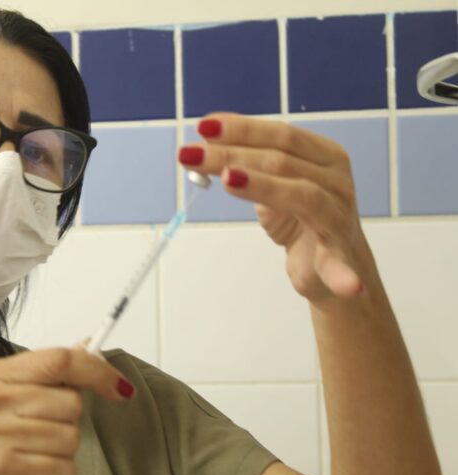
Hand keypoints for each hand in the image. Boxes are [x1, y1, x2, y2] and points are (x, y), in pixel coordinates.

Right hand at [0, 347, 133, 474]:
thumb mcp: (4, 403)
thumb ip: (45, 378)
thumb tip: (89, 349)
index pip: (60, 359)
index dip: (97, 371)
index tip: (119, 386)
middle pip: (71, 401)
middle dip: (67, 425)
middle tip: (36, 438)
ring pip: (71, 437)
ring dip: (59, 455)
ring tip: (28, 460)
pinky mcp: (3, 466)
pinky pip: (62, 468)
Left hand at [179, 113, 373, 302]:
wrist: (335, 264)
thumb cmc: (300, 218)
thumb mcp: (269, 186)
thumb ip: (244, 166)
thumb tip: (197, 150)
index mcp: (324, 155)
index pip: (281, 134)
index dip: (242, 128)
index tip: (203, 126)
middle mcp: (337, 180)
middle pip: (281, 159)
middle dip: (232, 154)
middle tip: (190, 154)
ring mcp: (340, 217)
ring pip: (302, 194)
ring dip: (263, 186)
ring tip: (227, 179)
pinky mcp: (339, 256)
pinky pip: (338, 264)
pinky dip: (341, 274)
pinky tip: (345, 285)